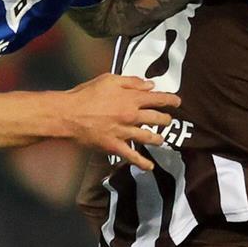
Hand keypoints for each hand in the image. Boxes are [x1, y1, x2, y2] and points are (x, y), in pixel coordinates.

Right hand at [64, 74, 180, 170]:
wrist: (69, 114)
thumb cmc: (87, 94)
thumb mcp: (109, 79)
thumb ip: (131, 82)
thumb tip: (150, 85)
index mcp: (131, 98)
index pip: (157, 98)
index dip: (170, 100)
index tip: (178, 102)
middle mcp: (131, 116)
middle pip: (156, 119)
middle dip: (166, 120)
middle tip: (168, 120)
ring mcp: (124, 132)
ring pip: (148, 137)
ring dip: (158, 139)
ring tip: (162, 139)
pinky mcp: (115, 146)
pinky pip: (132, 156)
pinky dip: (142, 163)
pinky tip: (150, 167)